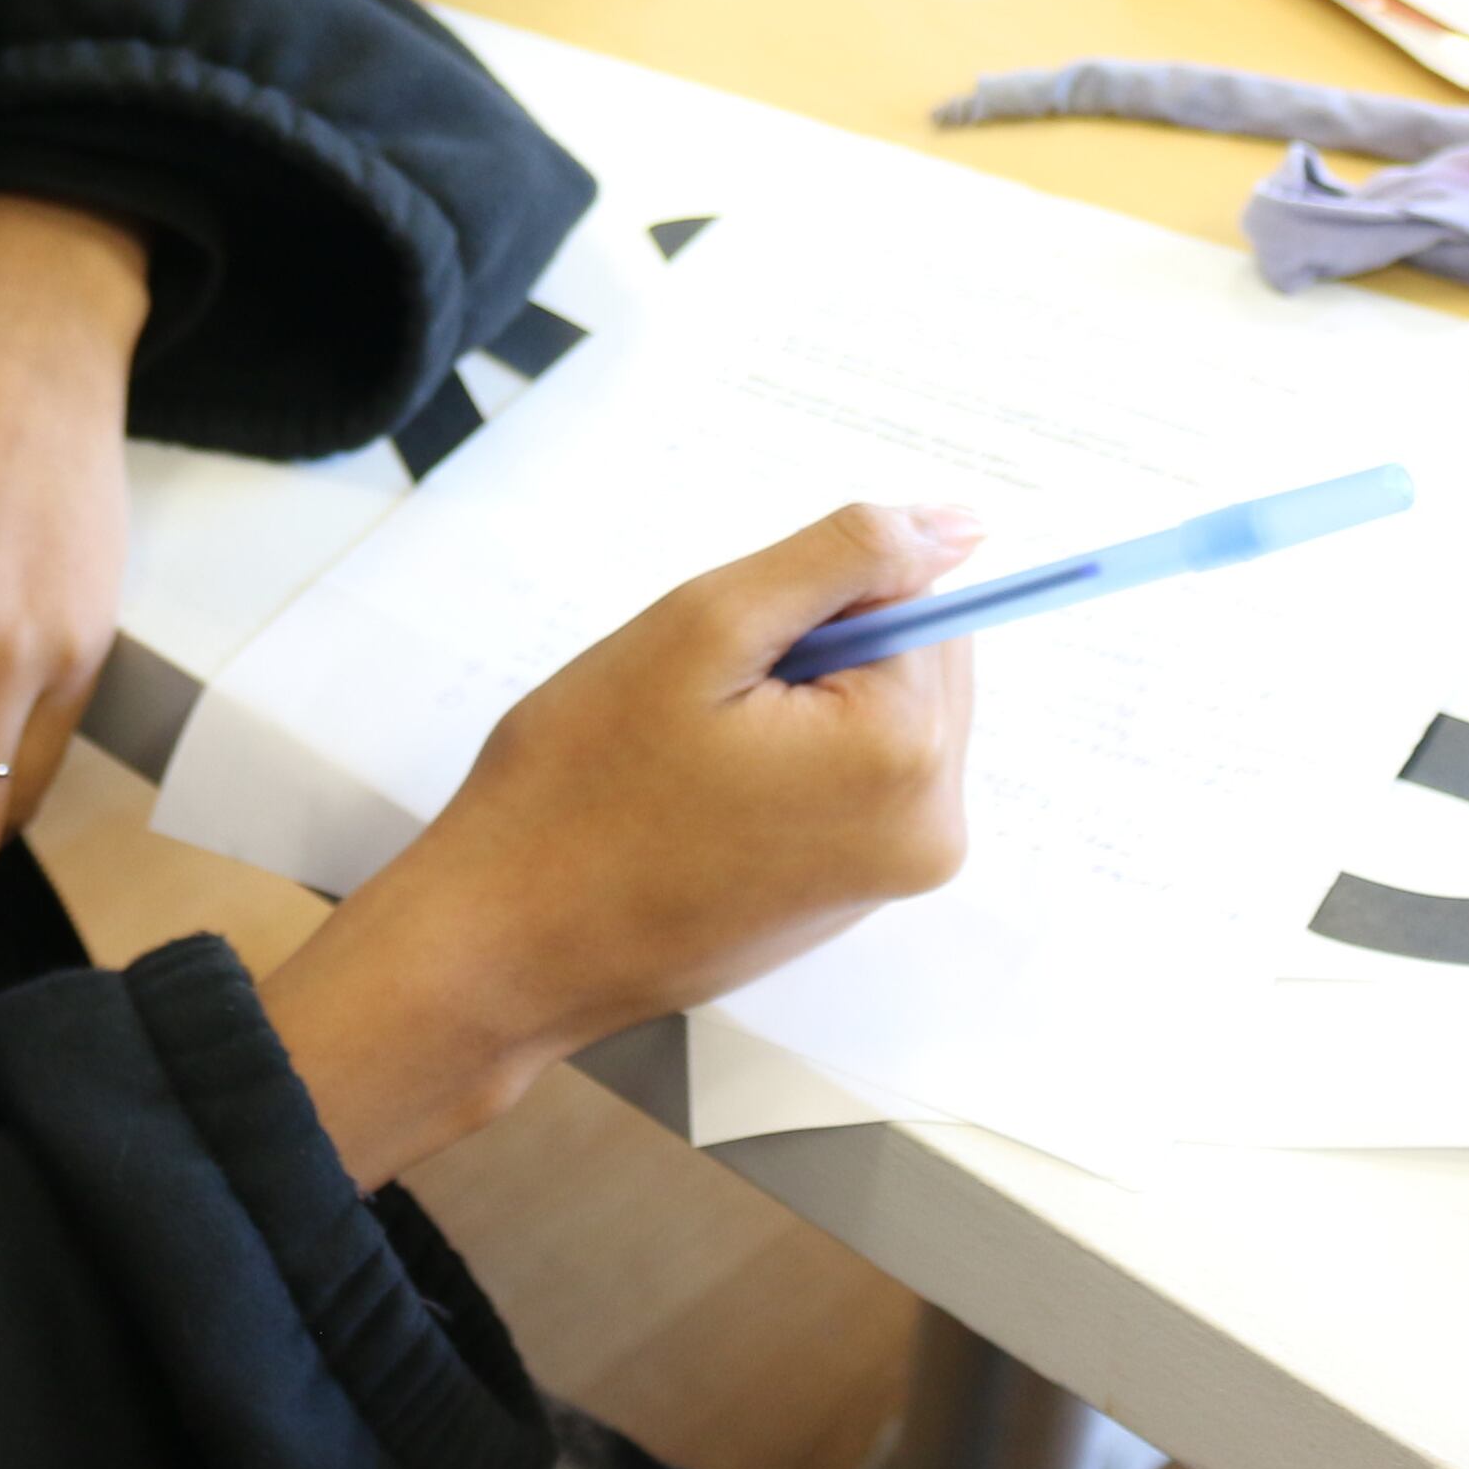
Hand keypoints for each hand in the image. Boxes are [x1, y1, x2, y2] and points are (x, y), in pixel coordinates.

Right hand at [258, 502, 982, 1188]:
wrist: (510, 945)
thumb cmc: (582, 788)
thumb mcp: (705, 627)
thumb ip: (845, 556)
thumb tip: (958, 523)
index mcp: (905, 755)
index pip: (913, 598)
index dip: (809, 603)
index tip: (730, 658)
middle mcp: (931, 829)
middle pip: (914, 660)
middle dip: (816, 651)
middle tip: (705, 706)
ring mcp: (897, 876)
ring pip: (883, 712)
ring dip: (803, 703)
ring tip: (701, 754)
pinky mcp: (856, 899)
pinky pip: (858, 776)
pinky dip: (795, 756)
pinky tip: (710, 791)